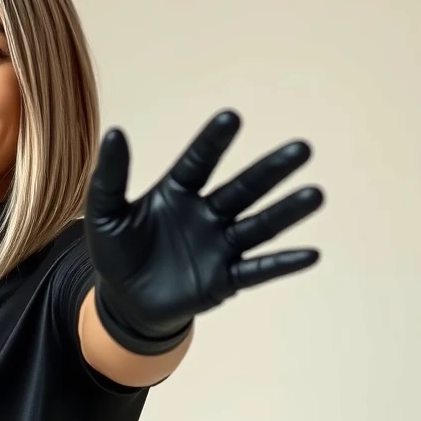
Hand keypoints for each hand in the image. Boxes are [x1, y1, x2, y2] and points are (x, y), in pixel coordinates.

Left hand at [85, 109, 324, 354]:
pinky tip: (310, 254)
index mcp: (179, 192)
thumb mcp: (105, 215)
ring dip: (286, 212)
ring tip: (315, 194)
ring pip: (258, 226)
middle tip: (302, 148)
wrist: (124, 303)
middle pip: (243, 189)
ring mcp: (219, 247)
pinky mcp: (224, 280)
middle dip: (270, 170)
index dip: (214, 142)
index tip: (231, 117)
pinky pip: (256, 271)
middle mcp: (207, 214)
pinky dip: (281, 264)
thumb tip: (116, 132)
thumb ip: (110, 177)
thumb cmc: (117, 252)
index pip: (199, 162)